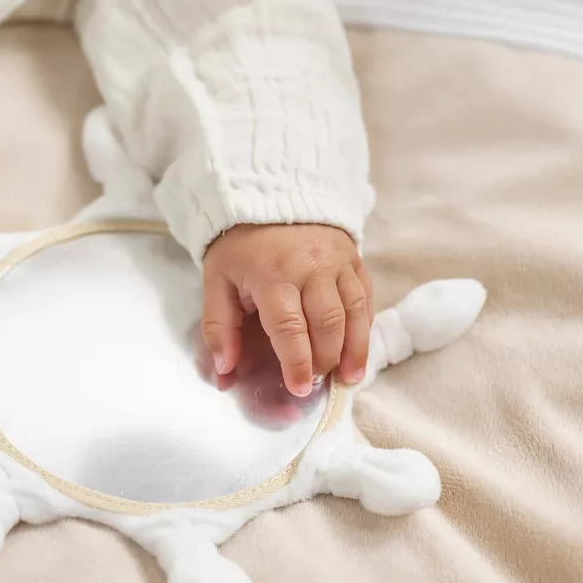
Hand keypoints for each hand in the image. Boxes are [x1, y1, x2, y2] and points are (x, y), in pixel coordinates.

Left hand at [202, 224, 372, 396]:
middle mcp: (312, 267)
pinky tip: (359, 346)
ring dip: (355, 349)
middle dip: (325, 360)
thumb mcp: (217, 281)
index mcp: (274, 275)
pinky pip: (365, 296)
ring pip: (354, 312)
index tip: (299, 388)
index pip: (290, 328)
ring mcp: (338, 261)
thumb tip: (224, 370)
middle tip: (318, 382)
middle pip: (328, 324)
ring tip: (351, 377)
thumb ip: (219, 327)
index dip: (297, 363)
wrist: (270, 193)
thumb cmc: (240, 246)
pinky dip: (364, 324)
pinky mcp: (354, 257)